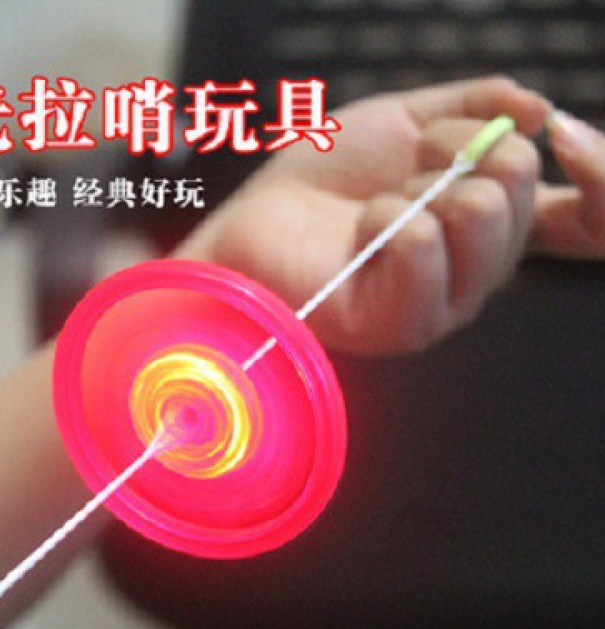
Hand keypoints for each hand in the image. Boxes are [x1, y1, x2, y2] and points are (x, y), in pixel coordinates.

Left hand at [178, 77, 599, 354]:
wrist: (256, 222)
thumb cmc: (322, 181)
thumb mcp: (403, 120)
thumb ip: (475, 106)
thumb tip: (538, 109)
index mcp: (488, 223)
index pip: (584, 215)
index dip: (596, 174)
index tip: (562, 134)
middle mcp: (476, 268)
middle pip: (517, 191)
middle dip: (458, 147)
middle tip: (412, 161)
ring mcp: (443, 302)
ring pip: (481, 213)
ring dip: (419, 182)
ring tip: (377, 201)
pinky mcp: (402, 324)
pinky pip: (424, 244)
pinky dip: (388, 217)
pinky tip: (363, 230)